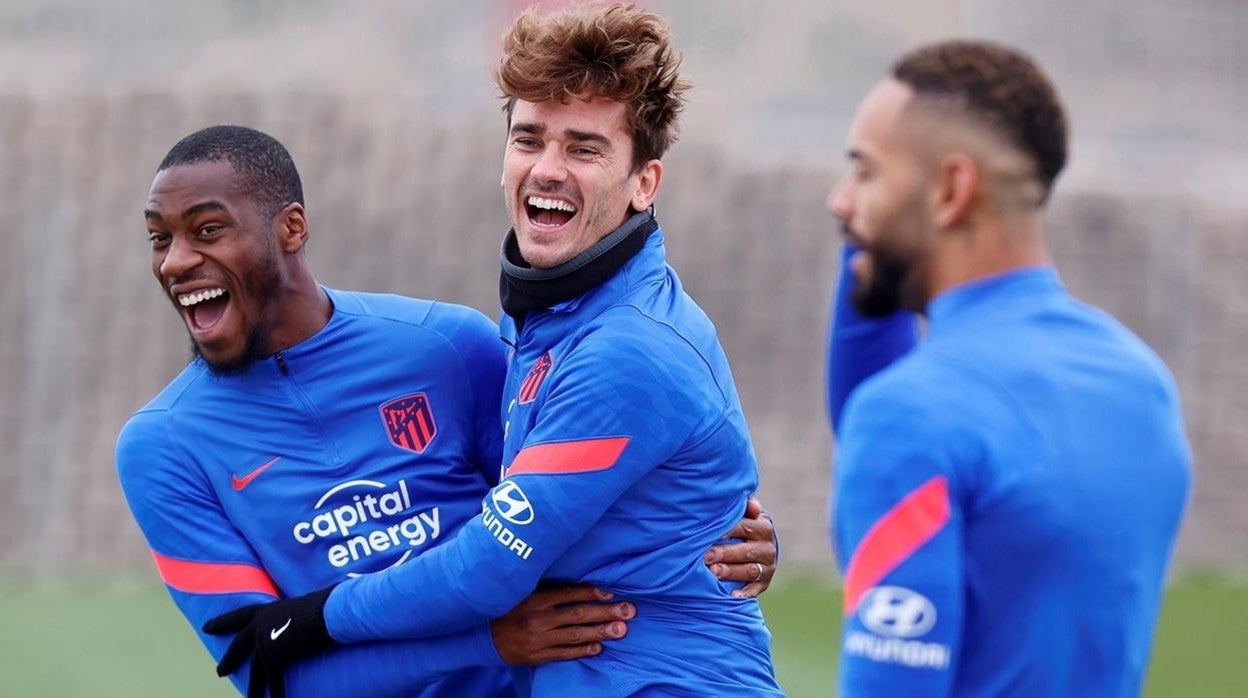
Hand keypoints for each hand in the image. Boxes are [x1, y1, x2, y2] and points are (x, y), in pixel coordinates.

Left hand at [203, 585, 337, 697]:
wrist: (324, 612)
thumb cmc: (321, 605)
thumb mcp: (302, 607)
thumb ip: (294, 616)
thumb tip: (303, 621)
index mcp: (266, 610)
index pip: (239, 616)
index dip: (223, 622)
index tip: (206, 627)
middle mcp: (261, 625)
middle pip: (239, 645)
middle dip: (229, 659)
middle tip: (220, 672)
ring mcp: (265, 641)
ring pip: (255, 669)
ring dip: (254, 686)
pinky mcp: (274, 656)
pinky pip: (274, 678)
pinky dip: (276, 692)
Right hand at [491, 584, 633, 664]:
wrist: (479, 636)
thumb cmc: (506, 607)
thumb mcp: (521, 591)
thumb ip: (544, 586)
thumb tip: (575, 579)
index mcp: (534, 598)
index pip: (568, 594)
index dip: (591, 593)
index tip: (611, 593)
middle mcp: (537, 618)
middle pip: (578, 615)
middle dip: (605, 612)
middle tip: (629, 611)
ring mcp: (537, 639)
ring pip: (575, 635)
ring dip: (600, 632)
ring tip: (621, 630)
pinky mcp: (536, 656)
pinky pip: (563, 653)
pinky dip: (582, 651)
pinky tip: (599, 648)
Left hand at [705, 497, 776, 597]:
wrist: (757, 545)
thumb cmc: (741, 526)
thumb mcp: (744, 514)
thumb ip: (744, 508)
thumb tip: (751, 503)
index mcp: (763, 526)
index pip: (745, 527)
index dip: (727, 531)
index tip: (710, 534)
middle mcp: (768, 547)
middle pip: (746, 551)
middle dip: (725, 553)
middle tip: (706, 557)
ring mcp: (768, 566)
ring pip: (750, 570)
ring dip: (731, 572)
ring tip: (714, 573)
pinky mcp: (765, 582)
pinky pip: (756, 588)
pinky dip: (746, 592)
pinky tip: (732, 595)